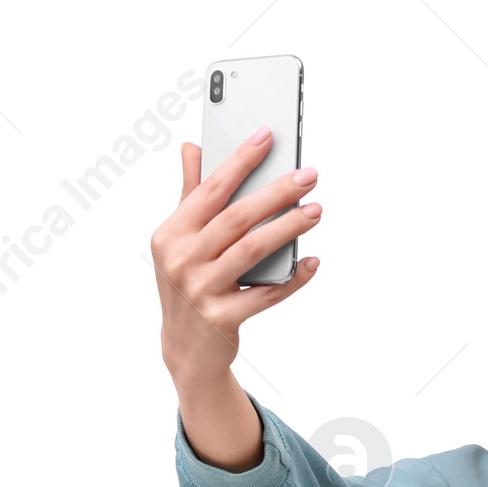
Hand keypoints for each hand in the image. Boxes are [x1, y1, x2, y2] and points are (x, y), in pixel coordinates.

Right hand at [152, 131, 322, 466]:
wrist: (186, 350)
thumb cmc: (187, 286)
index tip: (267, 136)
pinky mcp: (222, 318)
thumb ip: (189, 195)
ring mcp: (201, 290)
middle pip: (236, 217)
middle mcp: (182, 259)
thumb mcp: (179, 241)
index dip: (240, 160)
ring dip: (287, 228)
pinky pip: (265, 293)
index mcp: (171, 233)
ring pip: (252, 250)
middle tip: (308, 176)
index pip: (210, 188)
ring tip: (315, 211)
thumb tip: (191, 148)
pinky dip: (292, 278)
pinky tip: (311, 262)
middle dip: (275, 192)